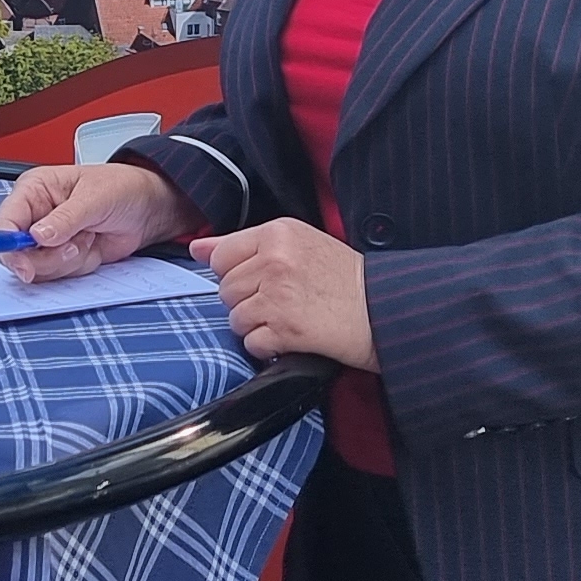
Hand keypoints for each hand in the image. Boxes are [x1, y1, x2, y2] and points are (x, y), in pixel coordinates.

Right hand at [0, 159, 191, 282]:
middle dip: (46, 258)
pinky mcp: (62, 257)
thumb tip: (39, 235)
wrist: (148, 209)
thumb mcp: (94, 198)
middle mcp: (36, 215)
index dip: (7, 245)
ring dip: (68, 260)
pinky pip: (59, 275)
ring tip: (89, 237)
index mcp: (35, 190)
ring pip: (39, 268)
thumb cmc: (122, 189)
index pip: (6, 220)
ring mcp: (49, 239)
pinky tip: (92, 246)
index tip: (22, 264)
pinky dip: (79, 266)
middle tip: (73, 249)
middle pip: (17, 252)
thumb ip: (65, 218)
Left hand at [194, 219, 377, 367]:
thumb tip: (197, 248)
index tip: (260, 280)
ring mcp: (278, 295)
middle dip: (248, 301)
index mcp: (278, 233)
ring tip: (288, 318)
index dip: (237, 274)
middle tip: (282, 301)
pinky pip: (251, 342)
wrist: (383, 309)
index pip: (221, 256)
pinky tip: (291, 336)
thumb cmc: (345, 278)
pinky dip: (268, 347)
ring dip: (258, 325)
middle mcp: (275, 260)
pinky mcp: (285, 328)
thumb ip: (244, 244)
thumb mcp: (299, 243)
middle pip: (226, 290)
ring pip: (235, 317)